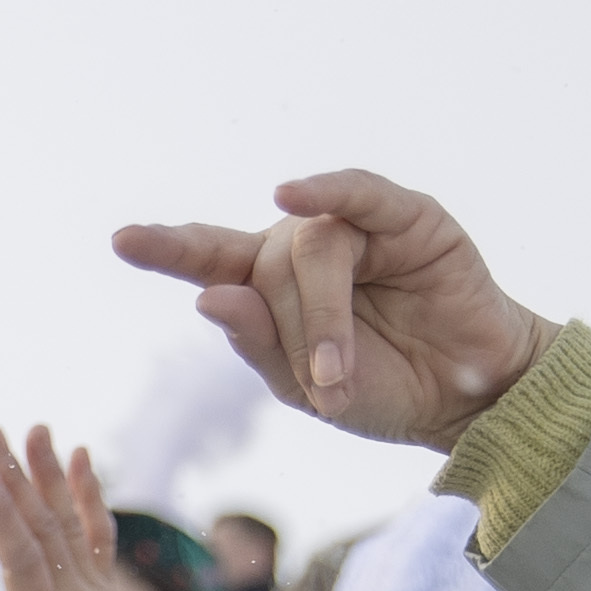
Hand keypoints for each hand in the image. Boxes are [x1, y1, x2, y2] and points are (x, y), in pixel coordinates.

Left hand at [111, 171, 551, 448]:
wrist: (469, 400)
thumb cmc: (386, 391)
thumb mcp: (307, 388)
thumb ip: (259, 345)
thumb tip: (207, 297)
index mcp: (270, 288)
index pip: (209, 258)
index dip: (168, 247)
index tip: (122, 241)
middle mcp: (306, 249)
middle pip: (269, 268)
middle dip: (292, 332)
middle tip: (326, 388)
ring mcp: (358, 227)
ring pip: (313, 249)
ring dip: (322, 317)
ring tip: (339, 374)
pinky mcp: (409, 217)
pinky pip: (359, 193)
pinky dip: (327, 189)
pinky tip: (293, 194)